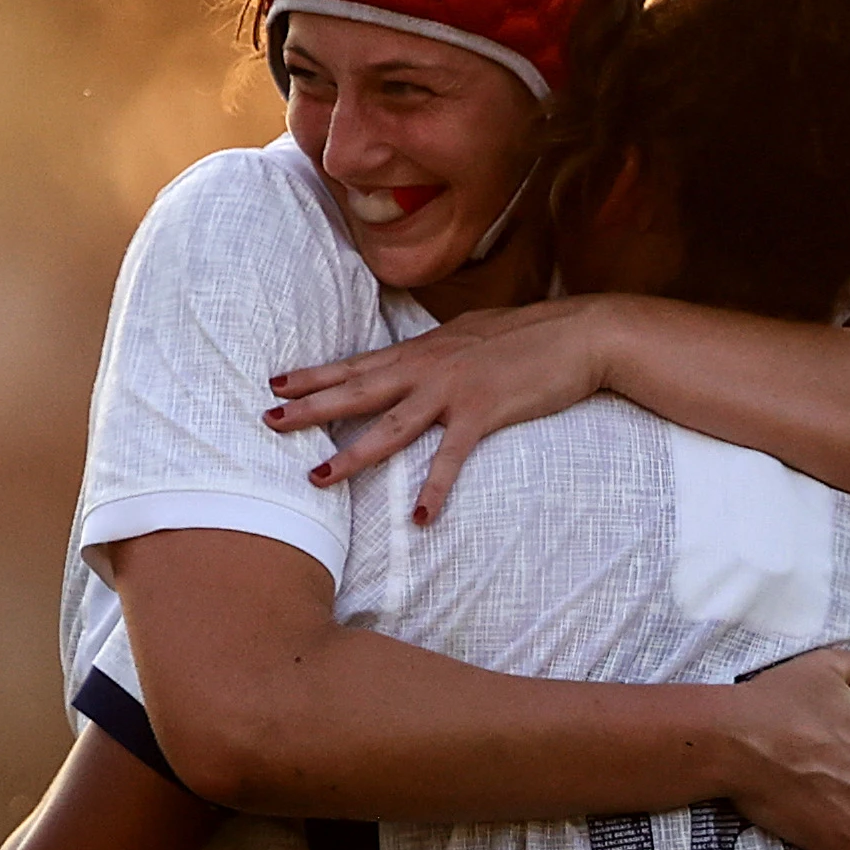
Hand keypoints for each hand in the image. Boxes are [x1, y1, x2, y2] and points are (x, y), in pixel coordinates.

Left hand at [263, 295, 631, 526]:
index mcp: (423, 350)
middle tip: (268, 420)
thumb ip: (437, 350)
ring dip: (353, 454)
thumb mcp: (469, 335)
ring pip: (391, 425)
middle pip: (358, 390)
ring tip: (318, 477)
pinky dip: (435, 488)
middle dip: (311, 408)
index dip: (315, 374)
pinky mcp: (484, 412)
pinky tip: (418, 516)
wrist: (581, 333)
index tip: (276, 381)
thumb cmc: (528, 335)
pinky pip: (451, 457)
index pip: (357, 363)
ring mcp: (453, 390)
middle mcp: (428, 368)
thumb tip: (414, 360)